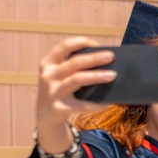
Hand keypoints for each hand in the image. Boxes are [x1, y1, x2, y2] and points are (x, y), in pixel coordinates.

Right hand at [35, 37, 116, 151]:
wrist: (44, 115)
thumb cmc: (59, 89)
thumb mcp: (59, 74)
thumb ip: (74, 67)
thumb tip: (104, 61)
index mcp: (48, 63)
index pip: (64, 46)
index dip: (81, 42)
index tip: (97, 43)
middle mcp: (49, 76)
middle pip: (74, 63)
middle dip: (94, 58)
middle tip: (111, 56)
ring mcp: (53, 92)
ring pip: (77, 80)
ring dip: (96, 76)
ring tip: (113, 75)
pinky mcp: (59, 108)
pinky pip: (81, 105)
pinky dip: (96, 104)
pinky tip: (108, 103)